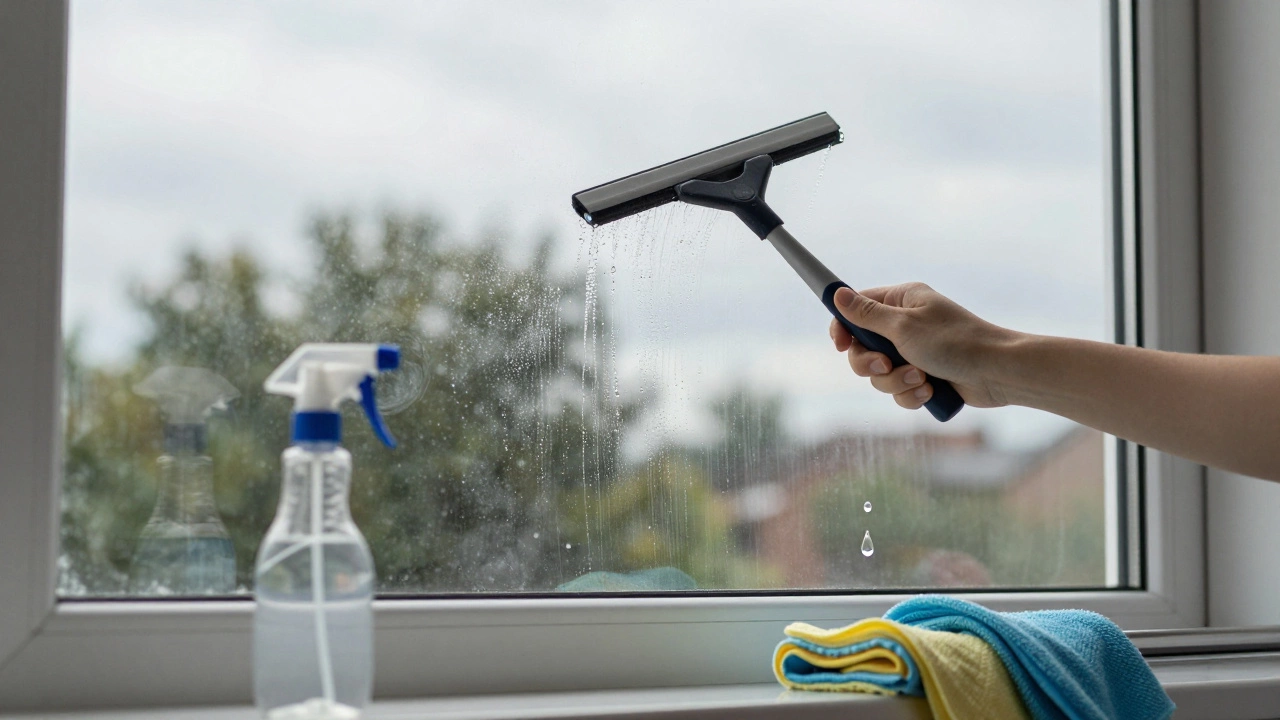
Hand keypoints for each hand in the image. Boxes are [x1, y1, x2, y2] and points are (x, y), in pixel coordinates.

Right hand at [828, 283, 1016, 409]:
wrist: (997, 373)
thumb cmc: (954, 342)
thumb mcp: (903, 326)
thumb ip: (866, 314)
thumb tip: (837, 294)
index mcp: (902, 301)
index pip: (857, 308)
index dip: (844, 327)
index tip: (840, 345)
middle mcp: (906, 324)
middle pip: (863, 347)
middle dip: (872, 364)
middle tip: (886, 366)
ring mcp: (915, 352)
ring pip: (881, 374)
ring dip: (896, 381)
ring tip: (922, 379)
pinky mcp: (925, 376)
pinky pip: (899, 390)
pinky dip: (911, 394)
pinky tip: (930, 391)